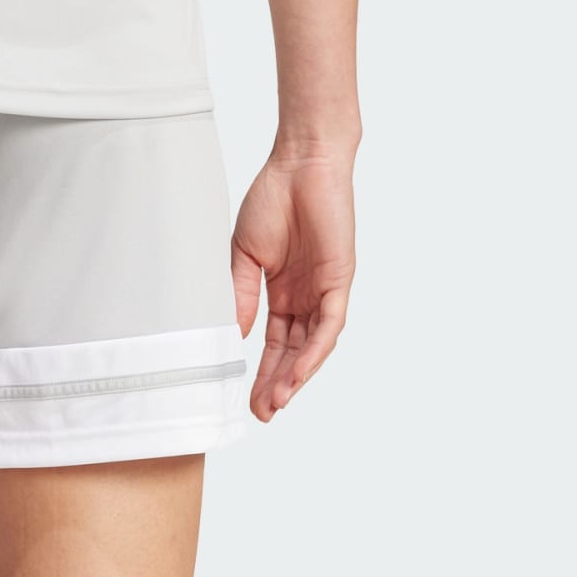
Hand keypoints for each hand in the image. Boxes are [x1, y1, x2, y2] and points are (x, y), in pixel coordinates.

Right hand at [230, 143, 355, 421]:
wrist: (299, 163)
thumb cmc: (273, 200)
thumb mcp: (244, 258)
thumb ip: (241, 297)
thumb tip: (236, 337)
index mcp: (283, 294)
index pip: (275, 344)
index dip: (262, 374)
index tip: (246, 401)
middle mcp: (306, 298)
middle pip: (293, 353)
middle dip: (278, 385)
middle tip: (262, 413)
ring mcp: (324, 290)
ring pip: (313, 346)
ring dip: (295, 376)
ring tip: (277, 402)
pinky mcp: (339, 279)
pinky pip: (329, 324)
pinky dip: (314, 350)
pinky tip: (298, 373)